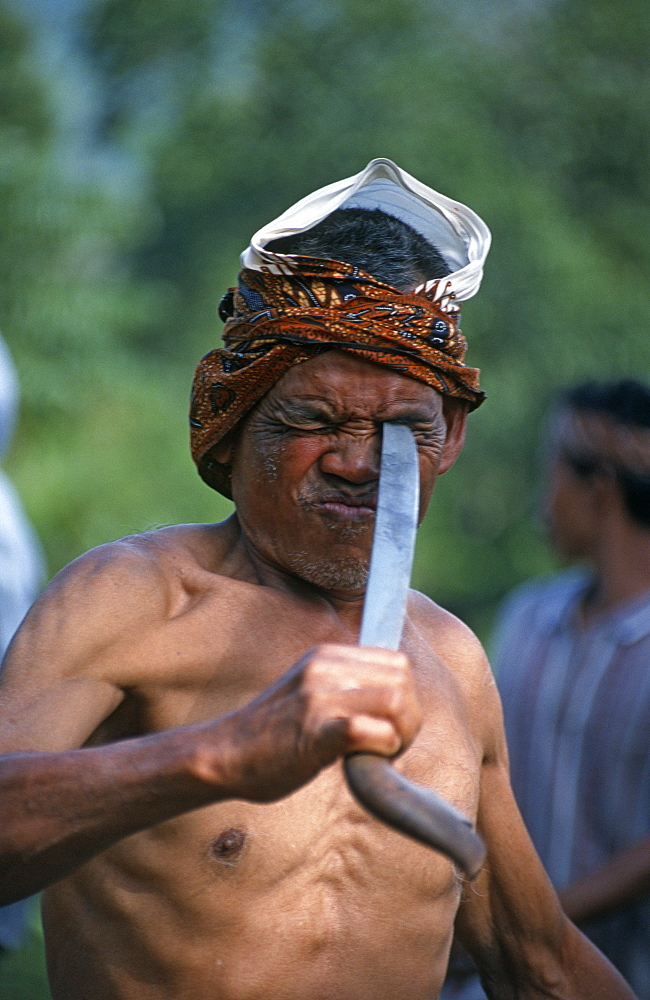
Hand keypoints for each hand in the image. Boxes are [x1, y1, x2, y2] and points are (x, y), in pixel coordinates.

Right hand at [200, 644, 421, 802]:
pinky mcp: (313, 731)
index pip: (396, 662)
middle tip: (392, 746)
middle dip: (409, 718)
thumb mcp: (309, 690)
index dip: (406, 696)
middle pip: (402, 679)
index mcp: (326, 656)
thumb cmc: (273, 733)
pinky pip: (367, 730)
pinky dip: (379, 748)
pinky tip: (364, 761)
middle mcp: (324, 668)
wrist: (224, 754)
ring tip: (380, 754)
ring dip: (400, 735)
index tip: (393, 726)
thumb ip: (346, 687)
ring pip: (395, 701)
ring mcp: (318, 697)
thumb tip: (396, 699)